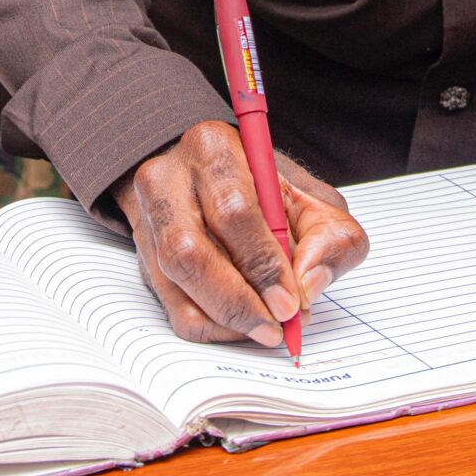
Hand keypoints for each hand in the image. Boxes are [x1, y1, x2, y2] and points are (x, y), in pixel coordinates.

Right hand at [115, 121, 368, 346]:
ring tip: (265, 327)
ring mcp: (148, 220)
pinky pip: (172, 307)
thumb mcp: (313, 198)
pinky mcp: (145, 256)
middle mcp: (167, 179)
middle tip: (277, 326)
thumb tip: (309, 284)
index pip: (233, 212)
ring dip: (226, 318)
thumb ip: (330, 236)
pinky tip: (242, 324)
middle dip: (240, 301)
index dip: (263, 264)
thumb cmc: (266, 187)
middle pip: (189, 251)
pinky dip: (212, 326)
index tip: (290, 302)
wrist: (211, 177)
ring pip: (176, 283)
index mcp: (212, 148)